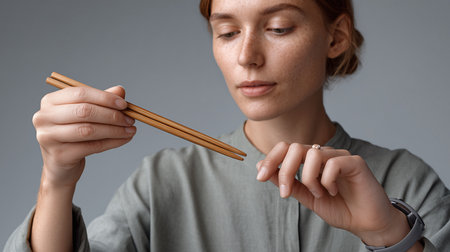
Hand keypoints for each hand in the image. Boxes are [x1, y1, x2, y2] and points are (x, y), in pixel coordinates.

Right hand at [32, 85, 135, 187]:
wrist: (60, 165)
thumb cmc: (73, 134)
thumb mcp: (85, 114)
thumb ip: (101, 101)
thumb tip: (120, 90)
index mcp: (50, 101)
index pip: (80, 93)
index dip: (104, 97)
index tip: (124, 104)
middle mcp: (44, 117)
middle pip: (84, 111)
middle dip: (112, 115)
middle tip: (130, 119)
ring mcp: (49, 137)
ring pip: (89, 130)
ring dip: (115, 130)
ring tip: (131, 130)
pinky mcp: (60, 155)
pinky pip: (92, 146)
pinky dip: (112, 142)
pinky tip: (124, 139)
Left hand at [256, 142, 416, 247]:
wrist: (365, 222)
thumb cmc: (338, 207)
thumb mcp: (306, 197)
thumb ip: (287, 182)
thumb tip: (260, 167)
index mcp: (310, 160)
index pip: (286, 147)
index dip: (270, 159)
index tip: (259, 177)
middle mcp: (324, 154)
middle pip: (295, 147)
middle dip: (285, 171)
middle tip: (286, 193)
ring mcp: (340, 156)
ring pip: (312, 154)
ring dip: (309, 179)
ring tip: (319, 194)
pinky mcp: (355, 162)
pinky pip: (332, 163)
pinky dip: (327, 181)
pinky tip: (333, 191)